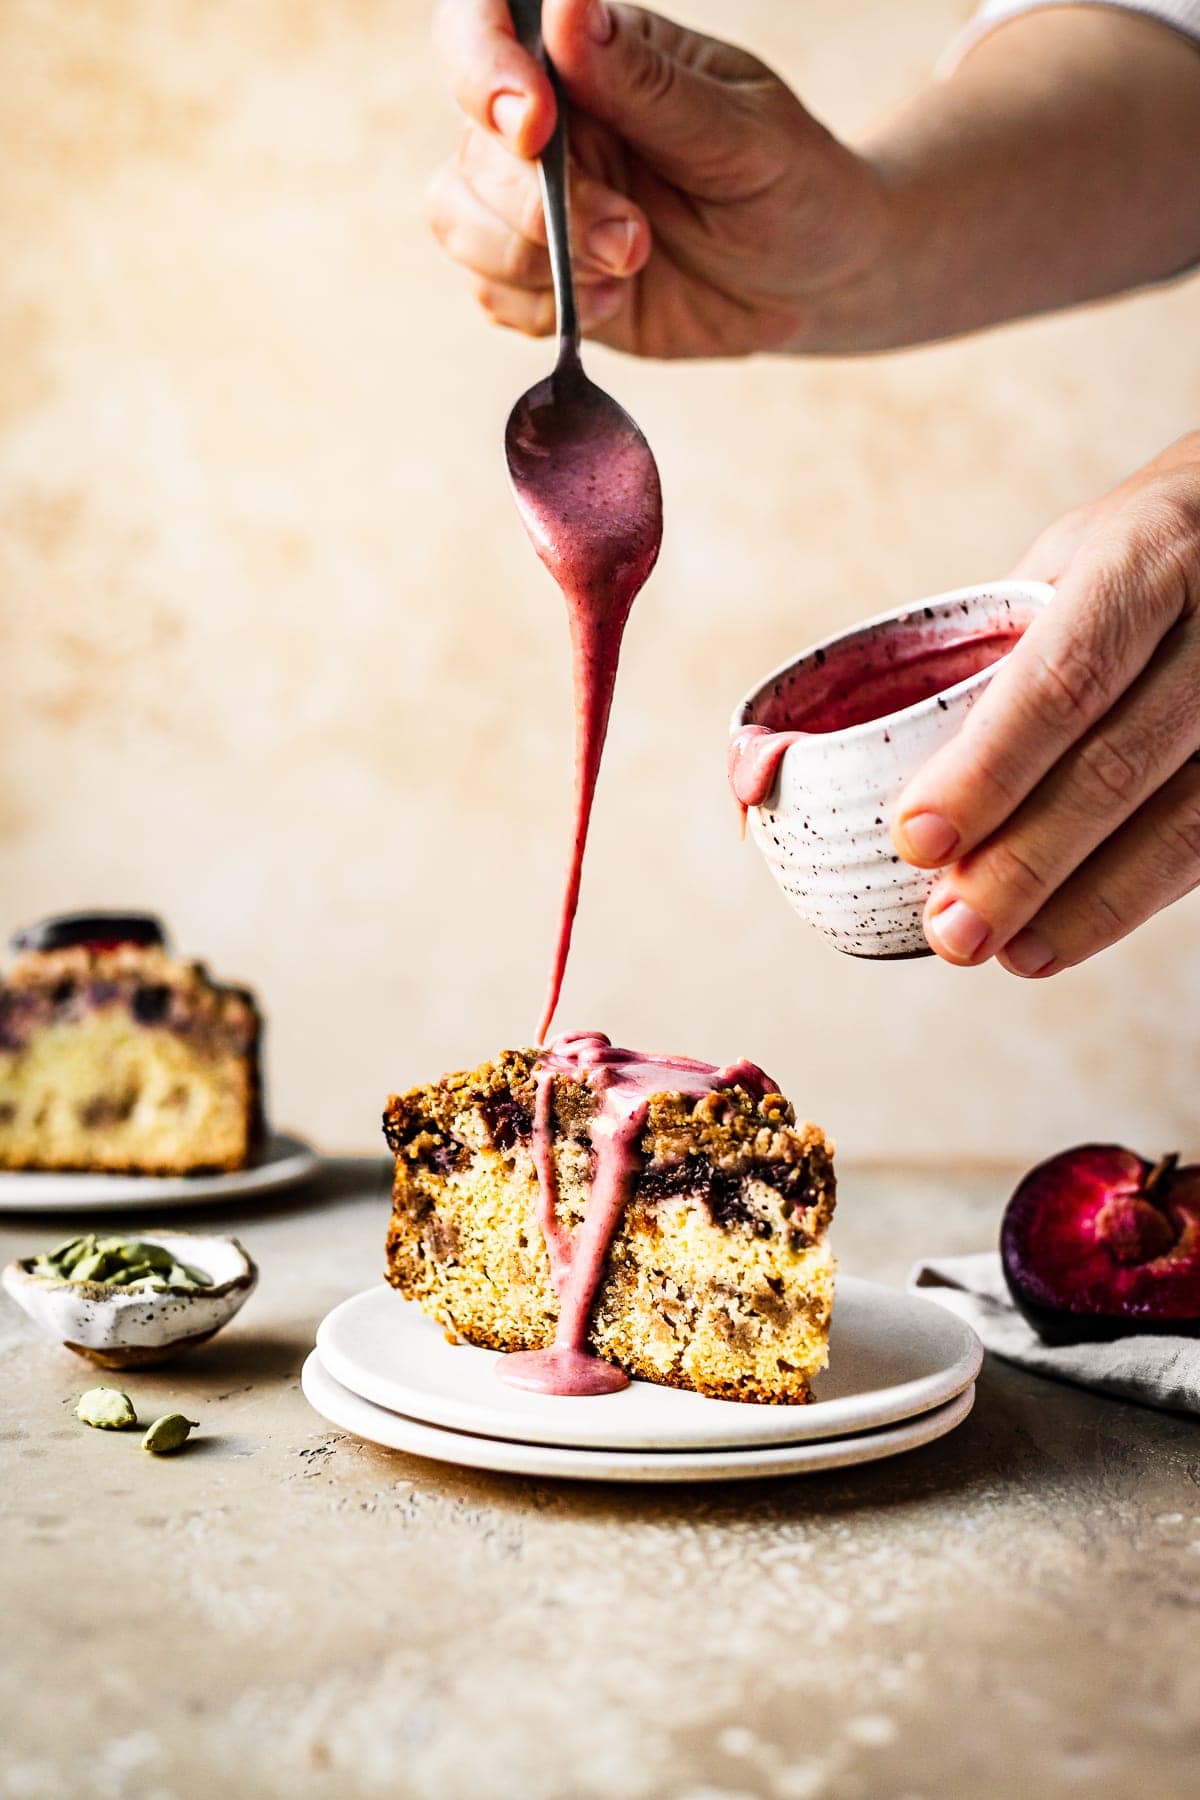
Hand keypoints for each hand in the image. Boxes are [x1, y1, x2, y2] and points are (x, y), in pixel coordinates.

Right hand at [426, 0, 888, 357]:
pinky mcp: (540, 278)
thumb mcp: (741, 133)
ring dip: (535, 262)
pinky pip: (491, 294)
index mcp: (590, 56)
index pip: (483, 29)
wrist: (813, 283)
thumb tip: (567, 10)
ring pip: (458, 221)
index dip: (484, 71)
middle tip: (634, 239)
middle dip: (540, 208)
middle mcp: (548, 122)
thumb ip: (650, 86)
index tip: (533, 126)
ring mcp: (534, 203)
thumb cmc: (791, 186)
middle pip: (469, 148)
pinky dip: (546, 310)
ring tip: (630, 266)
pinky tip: (616, 301)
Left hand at [893, 434, 1199, 977]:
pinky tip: (1057, 939)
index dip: (989, 769)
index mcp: (1144, 557)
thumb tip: (806, 750)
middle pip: (1118, 764)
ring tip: (997, 950)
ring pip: (1183, 822)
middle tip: (950, 931)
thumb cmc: (1136, 557)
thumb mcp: (1064, 565)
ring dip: (1080, 903)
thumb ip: (988, 653)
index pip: (1063, 677)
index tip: (916, 840)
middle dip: (1025, 861)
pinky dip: (1127, 901)